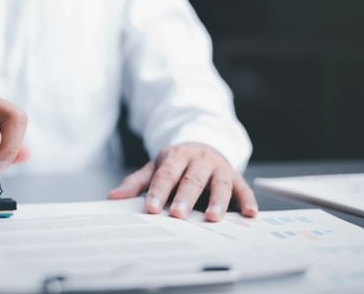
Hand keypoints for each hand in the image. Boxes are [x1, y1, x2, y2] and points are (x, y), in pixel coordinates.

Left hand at [108, 143, 257, 221]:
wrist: (202, 145)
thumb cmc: (175, 163)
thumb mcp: (155, 167)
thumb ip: (136, 183)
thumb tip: (113, 197)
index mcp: (176, 156)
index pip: (165, 175)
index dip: (158, 191)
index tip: (150, 207)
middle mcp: (199, 159)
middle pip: (192, 179)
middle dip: (185, 196)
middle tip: (177, 214)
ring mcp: (219, 167)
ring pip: (220, 183)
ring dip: (217, 200)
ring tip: (212, 217)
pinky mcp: (236, 175)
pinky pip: (243, 188)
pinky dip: (248, 200)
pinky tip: (250, 215)